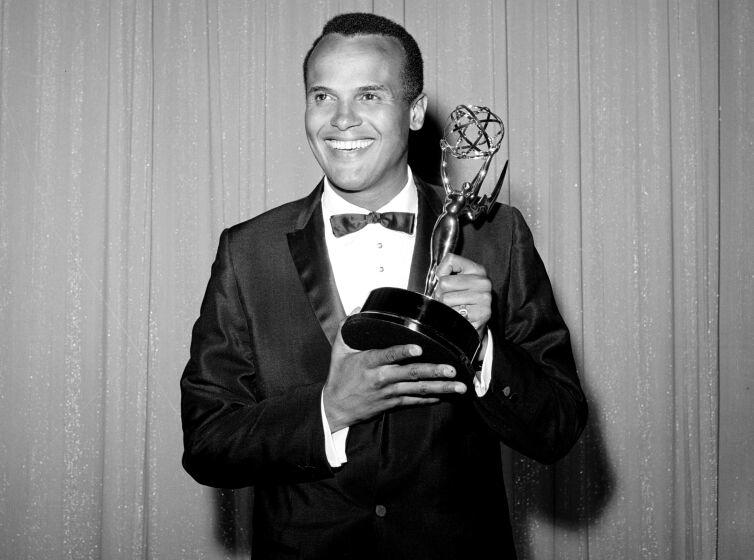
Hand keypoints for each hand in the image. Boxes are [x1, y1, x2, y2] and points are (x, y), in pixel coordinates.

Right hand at [323, 321, 466, 431]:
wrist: (336, 408)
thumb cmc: (339, 377)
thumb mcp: (339, 350)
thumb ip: (347, 327)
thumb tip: (360, 308)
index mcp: (369, 362)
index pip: (389, 355)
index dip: (404, 352)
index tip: (419, 348)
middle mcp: (382, 377)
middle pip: (411, 373)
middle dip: (434, 371)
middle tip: (452, 369)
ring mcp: (389, 392)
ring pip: (419, 389)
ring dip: (441, 387)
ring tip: (458, 385)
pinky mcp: (393, 403)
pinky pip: (415, 401)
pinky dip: (430, 399)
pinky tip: (445, 395)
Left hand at [433, 253, 491, 339]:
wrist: (474, 322)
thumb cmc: (463, 301)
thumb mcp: (457, 281)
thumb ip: (446, 273)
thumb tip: (437, 276)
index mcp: (477, 269)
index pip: (450, 260)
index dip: (441, 272)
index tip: (446, 280)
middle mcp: (482, 282)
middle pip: (444, 282)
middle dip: (441, 293)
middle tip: (450, 298)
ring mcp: (484, 298)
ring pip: (446, 299)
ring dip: (446, 306)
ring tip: (455, 307)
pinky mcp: (482, 313)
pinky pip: (453, 313)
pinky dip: (452, 316)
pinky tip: (460, 315)